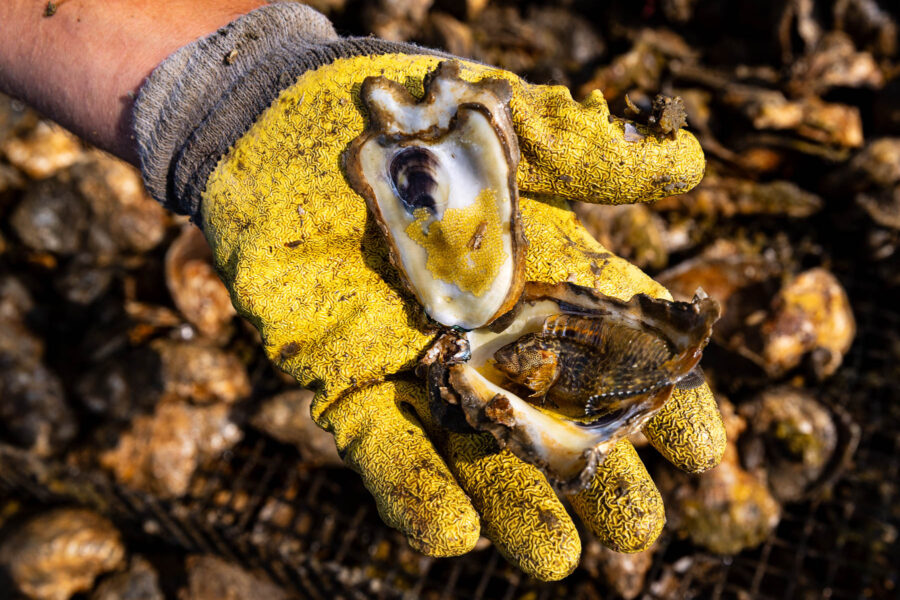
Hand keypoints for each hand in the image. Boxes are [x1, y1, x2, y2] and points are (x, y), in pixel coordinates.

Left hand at [200, 53, 725, 580]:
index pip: (612, 341)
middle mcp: (482, 329)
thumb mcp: (504, 126)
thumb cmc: (400, 117)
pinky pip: (379, 444)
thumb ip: (587, 153)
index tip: (701, 450)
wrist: (272, 123)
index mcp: (532, 273)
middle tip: (637, 531)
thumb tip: (693, 161)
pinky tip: (451, 533)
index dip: (657, 394)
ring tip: (553, 560)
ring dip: (510, 502)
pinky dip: (411, 487)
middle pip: (551, 411)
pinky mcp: (339, 377)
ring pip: (472, 444)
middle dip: (593, 471)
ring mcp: (412, 360)